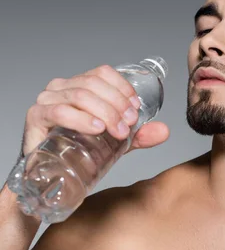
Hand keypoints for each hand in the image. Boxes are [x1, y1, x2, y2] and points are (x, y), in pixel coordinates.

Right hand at [21, 64, 169, 155]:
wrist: (50, 176)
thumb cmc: (77, 152)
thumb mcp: (113, 142)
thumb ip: (137, 135)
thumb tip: (164, 131)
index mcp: (79, 86)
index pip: (103, 73)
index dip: (122, 88)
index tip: (136, 110)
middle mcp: (61, 88)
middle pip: (94, 84)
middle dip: (117, 104)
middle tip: (129, 125)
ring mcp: (47, 100)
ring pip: (80, 95)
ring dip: (105, 111)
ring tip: (118, 131)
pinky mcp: (36, 117)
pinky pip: (59, 111)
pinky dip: (81, 118)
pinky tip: (96, 128)